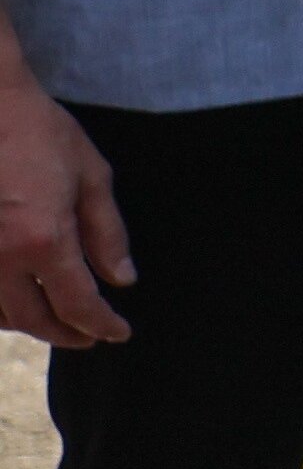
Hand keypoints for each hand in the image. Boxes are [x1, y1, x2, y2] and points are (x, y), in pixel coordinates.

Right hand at [0, 55, 131, 347]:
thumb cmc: (38, 131)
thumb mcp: (91, 176)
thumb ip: (107, 233)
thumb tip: (122, 279)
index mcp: (43, 239)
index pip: (78, 303)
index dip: (101, 325)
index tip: (118, 333)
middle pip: (32, 319)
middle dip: (65, 333)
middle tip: (89, 336)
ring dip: (27, 324)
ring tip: (55, 322)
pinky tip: (15, 303)